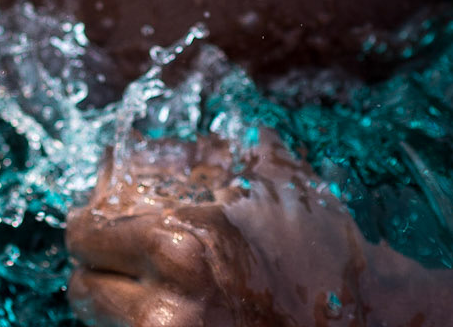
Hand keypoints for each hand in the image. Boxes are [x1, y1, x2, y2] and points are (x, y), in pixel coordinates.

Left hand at [66, 131, 378, 325]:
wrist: (369, 321)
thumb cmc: (314, 245)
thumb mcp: (263, 177)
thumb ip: (202, 151)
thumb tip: (138, 144)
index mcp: (179, 244)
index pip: (85, 234)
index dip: (88, 224)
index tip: (94, 223)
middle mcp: (168, 308)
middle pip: (82, 288)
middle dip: (98, 270)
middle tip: (117, 260)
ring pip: (103, 325)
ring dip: (117, 304)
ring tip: (150, 288)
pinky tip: (172, 311)